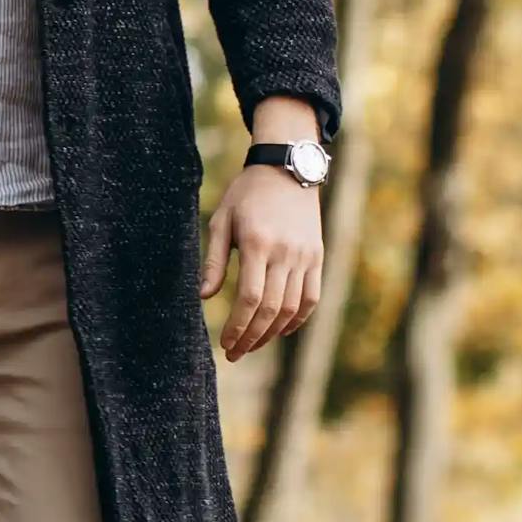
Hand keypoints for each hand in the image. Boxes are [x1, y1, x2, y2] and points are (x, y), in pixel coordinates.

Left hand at [199, 166, 321, 360]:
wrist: (287, 169)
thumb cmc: (246, 194)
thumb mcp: (222, 220)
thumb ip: (214, 261)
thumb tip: (204, 297)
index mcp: (258, 244)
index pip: (250, 299)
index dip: (237, 327)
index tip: (225, 343)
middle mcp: (286, 253)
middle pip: (271, 309)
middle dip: (252, 337)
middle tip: (235, 353)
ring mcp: (305, 256)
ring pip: (292, 308)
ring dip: (272, 333)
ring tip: (252, 345)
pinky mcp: (317, 257)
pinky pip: (311, 297)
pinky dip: (297, 319)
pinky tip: (280, 330)